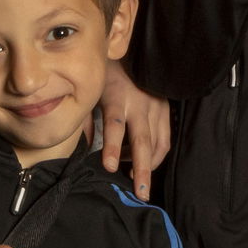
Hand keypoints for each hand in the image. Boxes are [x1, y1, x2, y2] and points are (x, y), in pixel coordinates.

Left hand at [100, 60, 170, 200]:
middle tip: (140, 193)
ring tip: (135, 179)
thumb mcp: (92, 93)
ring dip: (147, 165)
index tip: (108, 167)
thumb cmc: (107, 75)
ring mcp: (156, 107)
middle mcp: (140, 104)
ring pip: (157, 144)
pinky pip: (164, 139)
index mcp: (118, 97)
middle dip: (142, 169)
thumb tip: (82, 146)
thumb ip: (86, 119)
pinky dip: (156, 155)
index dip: (112, 147)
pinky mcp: (165, 110)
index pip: (114, 126)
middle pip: (143, 141)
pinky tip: (143, 162)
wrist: (132, 54)